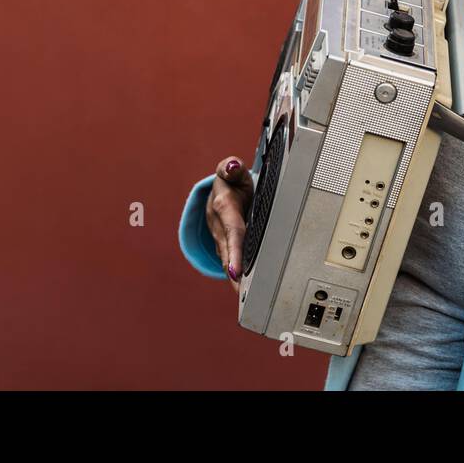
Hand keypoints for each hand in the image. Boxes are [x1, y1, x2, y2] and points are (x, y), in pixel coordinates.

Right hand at [205, 156, 254, 292]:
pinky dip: (236, 274)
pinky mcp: (224, 244)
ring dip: (234, 276)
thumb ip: (231, 168)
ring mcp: (220, 237)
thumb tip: (232, 166)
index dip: (233, 249)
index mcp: (223, 207)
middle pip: (227, 249)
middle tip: (241, 290)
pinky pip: (230, 259)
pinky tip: (244, 290)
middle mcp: (218, 225)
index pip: (231, 229)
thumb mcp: (233, 172)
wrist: (219, 190)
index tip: (235, 269)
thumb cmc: (232, 183)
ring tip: (244, 296)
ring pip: (227, 257)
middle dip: (233, 269)